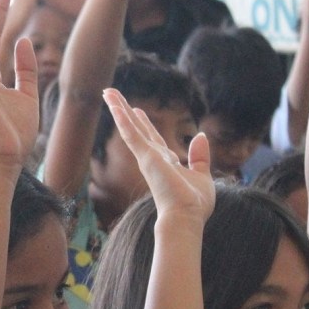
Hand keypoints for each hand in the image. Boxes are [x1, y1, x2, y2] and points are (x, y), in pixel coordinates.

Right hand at [104, 88, 212, 221]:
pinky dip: (123, 120)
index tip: (136, 110)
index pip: (151, 137)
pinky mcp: (146, 157)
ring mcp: (147, 157)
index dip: (144, 123)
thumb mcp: (202, 174)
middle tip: (112, 95)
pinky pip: (132, 135)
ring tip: (107, 91)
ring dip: (118, 108)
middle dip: (124, 111)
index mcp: (164, 162)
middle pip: (135, 128)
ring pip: (129, 127)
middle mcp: (152, 158)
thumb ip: (199, 156)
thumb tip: (201, 137)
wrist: (186, 217)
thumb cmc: (193, 204)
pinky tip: (116, 106)